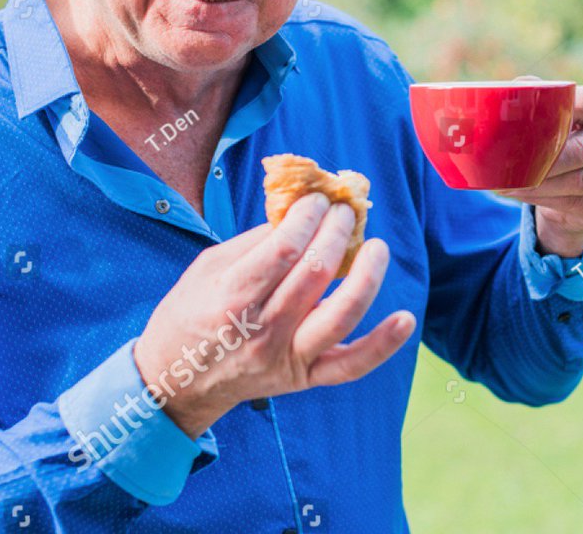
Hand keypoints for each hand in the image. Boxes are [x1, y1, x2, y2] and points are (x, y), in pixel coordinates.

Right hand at [133, 193, 415, 437]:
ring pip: (340, 315)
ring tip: (377, 246)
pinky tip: (406, 318)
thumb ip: (255, 242)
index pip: (284, 249)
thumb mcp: (208, 269)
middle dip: (337, 233)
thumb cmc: (189, 315)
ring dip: (368, 276)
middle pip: (315, 274)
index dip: (309, 217)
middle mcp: (262, 331)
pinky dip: (383, 344)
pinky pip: (351, 365)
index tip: (319, 199)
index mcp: (232, 297)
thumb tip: (301, 211)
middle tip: (345, 212)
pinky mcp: (304, 379)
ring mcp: (286, 358)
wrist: (175, 383)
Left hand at [501, 83, 582, 256]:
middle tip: (507, 167)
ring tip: (509, 185)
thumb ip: (542, 97)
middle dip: (541, 162)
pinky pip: (581, 204)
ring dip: (540, 186)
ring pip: (580, 182)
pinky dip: (548, 202)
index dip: (551, 118)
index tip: (519, 130)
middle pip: (581, 150)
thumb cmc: (570, 138)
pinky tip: (526, 197)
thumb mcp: (560, 115)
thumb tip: (517, 88)